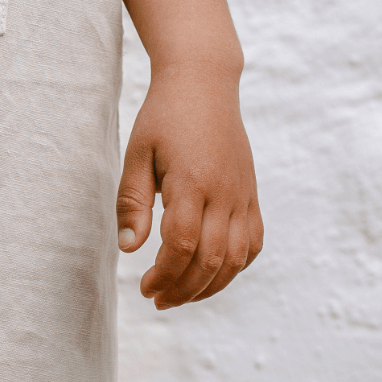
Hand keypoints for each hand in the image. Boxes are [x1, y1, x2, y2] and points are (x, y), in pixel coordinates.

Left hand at [116, 63, 262, 308]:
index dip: (164, 275)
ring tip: (181, 295)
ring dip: (209, 286)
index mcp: (192, 180)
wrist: (203, 82)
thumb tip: (128, 249)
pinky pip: (253, 243)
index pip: (182, 245)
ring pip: (236, 258)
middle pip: (211, 259)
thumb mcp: (138, 151)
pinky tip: (212, 274)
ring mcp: (243, 194)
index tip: (145, 289)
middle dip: (184, 289)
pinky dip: (236, 267)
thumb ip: (133, 201)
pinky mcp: (252, 194)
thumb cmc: (164, 115)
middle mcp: (224, 191)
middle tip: (158, 300)